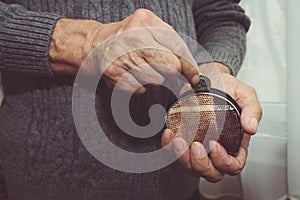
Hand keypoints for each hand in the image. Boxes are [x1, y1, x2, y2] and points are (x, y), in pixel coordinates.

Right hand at [49, 9, 199, 93]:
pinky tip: (131, 76)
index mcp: (146, 22)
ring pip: (157, 81)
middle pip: (170, 67)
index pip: (178, 47)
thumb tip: (192, 74)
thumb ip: (172, 46)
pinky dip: (140, 87)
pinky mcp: (114, 75)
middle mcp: (133, 38)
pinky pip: (141, 90)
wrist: (95, 45)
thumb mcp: (150, 31)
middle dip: (172, 74)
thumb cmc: (128, 39)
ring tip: (143, 70)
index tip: (194, 77)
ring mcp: (122, 57)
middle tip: (166, 73)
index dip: (190, 66)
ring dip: (155, 80)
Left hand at [161, 62, 261, 181]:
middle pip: (211, 172)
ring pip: (191, 167)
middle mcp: (216, 149)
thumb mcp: (245, 95)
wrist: (207, 78)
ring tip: (179, 140)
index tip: (215, 145)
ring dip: (183, 158)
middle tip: (196, 146)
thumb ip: (253, 110)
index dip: (224, 161)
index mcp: (235, 144)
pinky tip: (169, 133)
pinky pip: (174, 152)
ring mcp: (198, 147)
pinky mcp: (183, 140)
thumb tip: (251, 128)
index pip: (233, 165)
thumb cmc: (226, 89)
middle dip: (201, 164)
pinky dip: (169, 146)